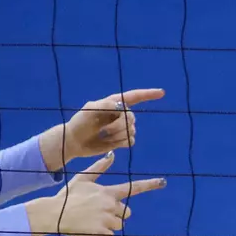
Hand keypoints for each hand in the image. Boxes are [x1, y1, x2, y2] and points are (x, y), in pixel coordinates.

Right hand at [27, 152, 166, 235]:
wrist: (53, 214)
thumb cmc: (67, 196)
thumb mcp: (83, 179)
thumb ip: (99, 167)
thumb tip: (112, 154)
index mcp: (108, 192)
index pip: (133, 188)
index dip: (149, 185)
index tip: (163, 182)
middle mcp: (110, 205)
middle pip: (127, 212)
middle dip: (118, 213)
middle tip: (100, 212)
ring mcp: (107, 219)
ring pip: (119, 224)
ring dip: (110, 224)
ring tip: (92, 219)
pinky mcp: (102, 232)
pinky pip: (110, 235)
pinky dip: (102, 233)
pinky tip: (89, 227)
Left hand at [50, 88, 164, 167]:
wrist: (74, 141)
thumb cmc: (79, 123)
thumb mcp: (89, 111)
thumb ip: (105, 106)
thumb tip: (122, 106)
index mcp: (114, 103)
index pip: (134, 96)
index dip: (148, 94)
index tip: (161, 93)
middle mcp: (120, 113)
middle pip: (132, 118)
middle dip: (119, 126)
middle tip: (104, 130)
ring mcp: (121, 127)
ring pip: (132, 131)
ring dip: (118, 136)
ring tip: (104, 136)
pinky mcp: (121, 140)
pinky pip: (131, 141)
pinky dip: (121, 143)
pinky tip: (110, 143)